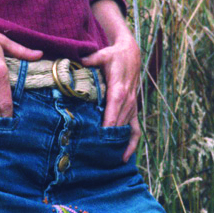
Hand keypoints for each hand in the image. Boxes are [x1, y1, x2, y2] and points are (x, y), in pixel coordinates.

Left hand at [81, 26, 141, 161]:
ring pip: (126, 128)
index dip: (108, 123)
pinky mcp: (133, 109)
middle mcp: (127, 100)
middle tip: (95, 153)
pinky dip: (132, 143)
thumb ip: (90, 59)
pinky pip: (136, 129)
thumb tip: (78, 61)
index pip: (114, 108)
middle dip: (108, 138)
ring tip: (105, 158)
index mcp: (119, 89)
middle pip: (119, 123)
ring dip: (117, 143)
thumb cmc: (114, 55)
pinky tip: (124, 156)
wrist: (131, 54)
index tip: (100, 136)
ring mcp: (132, 106)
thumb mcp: (102, 54)